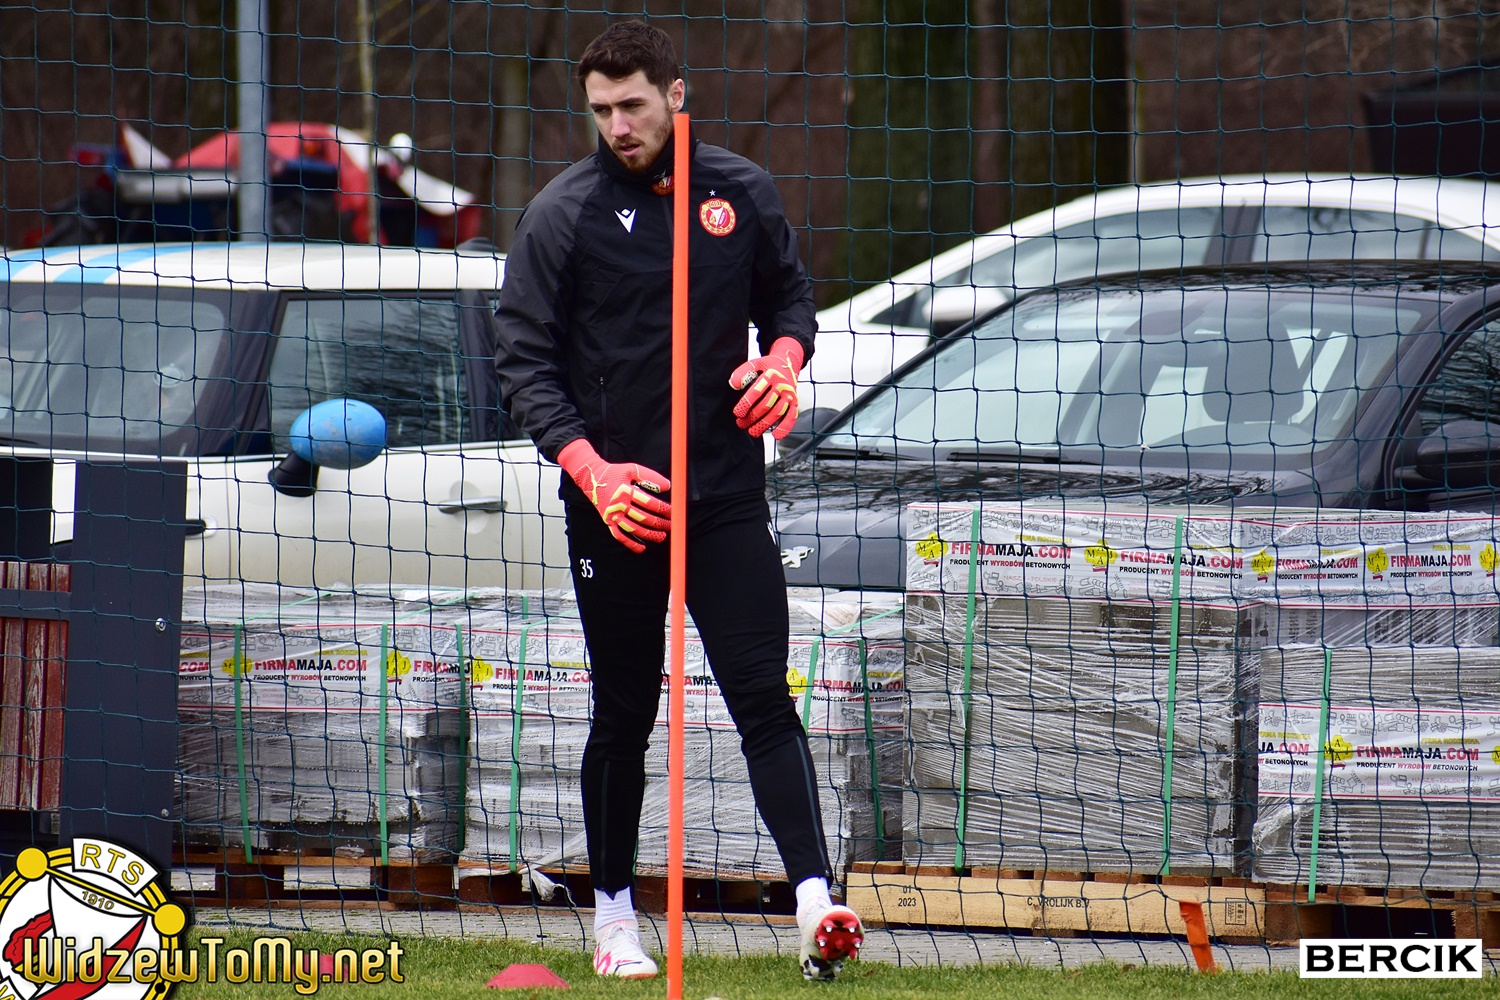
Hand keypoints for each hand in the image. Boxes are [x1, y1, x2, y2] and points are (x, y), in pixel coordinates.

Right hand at [557, 439, 670, 553]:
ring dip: (649, 535)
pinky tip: (642, 548)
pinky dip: (631, 544)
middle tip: (671, 525)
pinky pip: (619, 536)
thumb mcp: (631, 469)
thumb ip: (649, 476)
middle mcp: (618, 505)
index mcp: (625, 491)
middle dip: (660, 523)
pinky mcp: (608, 522)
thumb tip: (667, 486)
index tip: (673, 511)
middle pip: (643, 518)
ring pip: (633, 529)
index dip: (664, 509)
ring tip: (662, 536)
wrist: (592, 479)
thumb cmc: (615, 473)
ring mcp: (613, 515)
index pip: (649, 503)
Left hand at [729, 336, 804, 439]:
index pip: (756, 391)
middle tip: (741, 424)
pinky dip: (785, 427)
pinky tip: (776, 436)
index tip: (737, 413)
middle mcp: (782, 385)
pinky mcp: (795, 402)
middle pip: (765, 405)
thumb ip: (743, 372)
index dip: (746, 404)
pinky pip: (792, 416)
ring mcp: (789, 394)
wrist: (788, 364)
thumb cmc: (768, 366)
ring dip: (763, 424)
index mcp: (770, 375)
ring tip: (752, 431)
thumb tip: (734, 384)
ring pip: (776, 412)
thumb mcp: (755, 363)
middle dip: (751, 417)